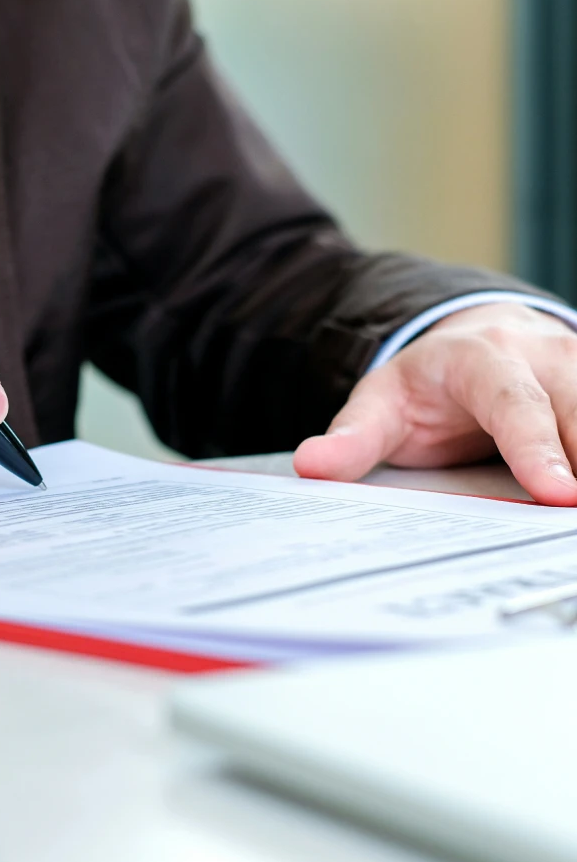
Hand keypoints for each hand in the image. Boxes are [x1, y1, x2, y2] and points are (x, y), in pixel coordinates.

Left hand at [293, 302, 576, 505]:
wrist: (473, 342)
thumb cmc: (426, 383)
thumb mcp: (380, 403)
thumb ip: (352, 438)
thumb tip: (312, 466)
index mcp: (482, 358)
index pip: (514, 403)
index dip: (537, 449)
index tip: (558, 495)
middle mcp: (542, 356)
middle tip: (573, 515)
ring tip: (574, 519)